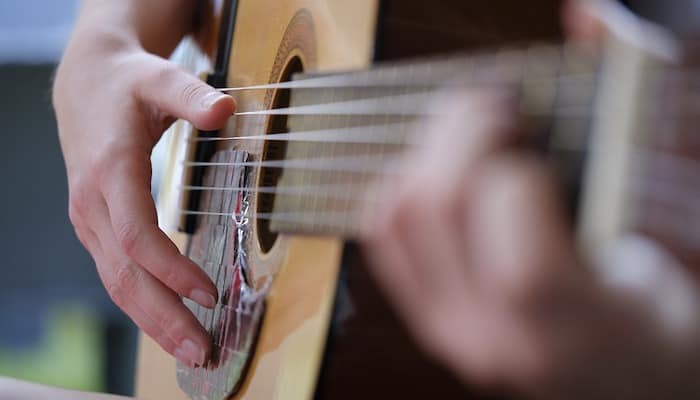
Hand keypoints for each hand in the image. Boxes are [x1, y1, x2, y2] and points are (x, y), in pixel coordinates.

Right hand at [52, 1, 234, 366]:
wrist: (86, 85)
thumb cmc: (126, 83)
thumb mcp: (160, 78)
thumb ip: (193, 96)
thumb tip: (226, 108)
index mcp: (110, 171)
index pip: (136, 235)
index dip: (171, 269)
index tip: (209, 294)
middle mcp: (93, 203)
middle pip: (125, 275)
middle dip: (164, 317)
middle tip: (202, 350)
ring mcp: (90, 219)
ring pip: (117, 283)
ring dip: (153, 321)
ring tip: (192, 350)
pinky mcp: (97, 227)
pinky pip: (118, 274)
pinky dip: (144, 303)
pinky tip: (170, 322)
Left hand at [361, 1, 699, 395]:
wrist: (627, 380)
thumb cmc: (664, 317)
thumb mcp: (682, 232)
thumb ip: (649, 129)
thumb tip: (591, 17)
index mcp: (579, 331)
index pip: (521, 262)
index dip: (518, 178)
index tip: (538, 137)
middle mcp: (499, 337)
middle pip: (437, 211)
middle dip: (461, 131)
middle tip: (499, 106)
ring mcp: (451, 329)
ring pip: (397, 217)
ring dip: (428, 151)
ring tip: (473, 132)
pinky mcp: (427, 317)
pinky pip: (384, 237)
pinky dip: (404, 183)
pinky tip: (443, 169)